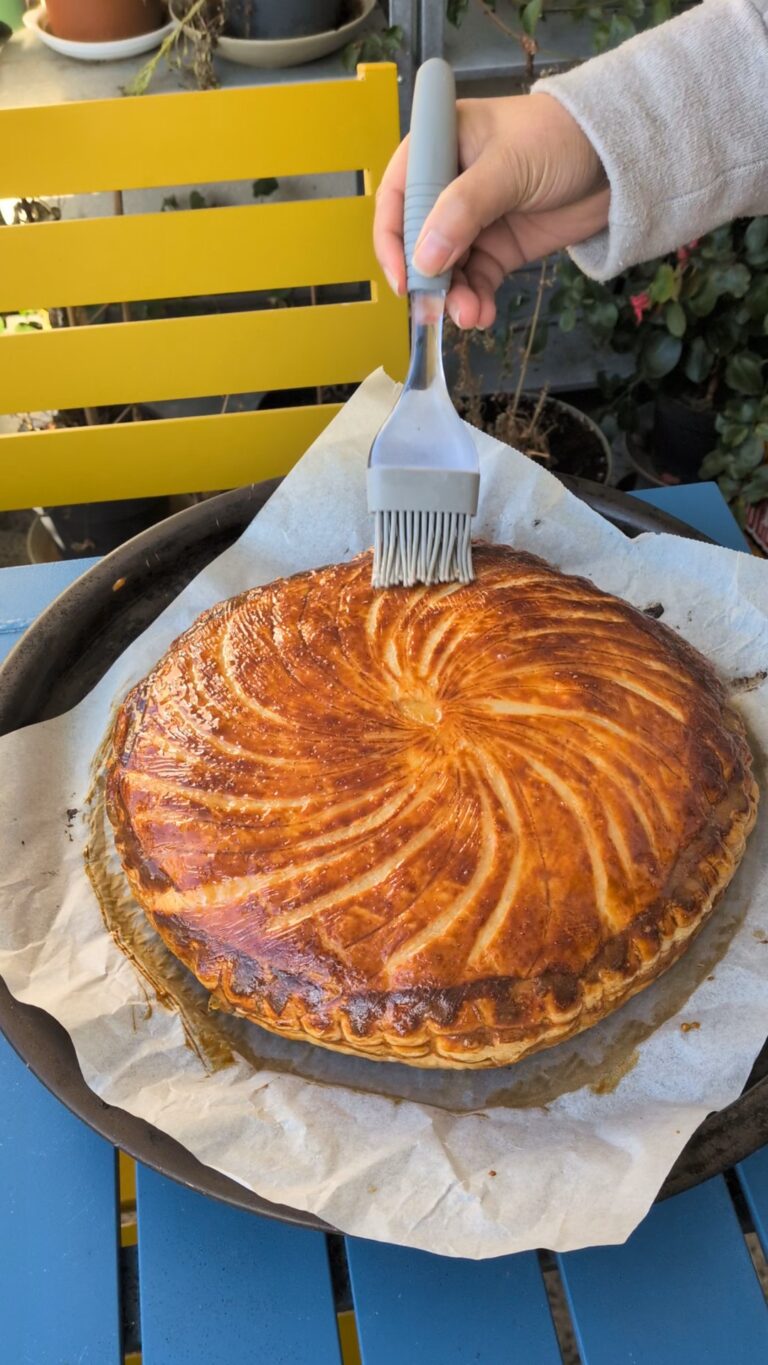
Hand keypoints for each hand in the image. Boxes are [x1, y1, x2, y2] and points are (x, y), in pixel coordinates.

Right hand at [374, 92, 609, 328]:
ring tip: (469, 316)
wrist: (618, 158)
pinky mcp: (498, 248)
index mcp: (437, 149)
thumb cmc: (558, 138)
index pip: (396, 198)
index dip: (392, 241)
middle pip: (417, 242)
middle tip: (436, 311)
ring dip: (452, 297)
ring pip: (446, 269)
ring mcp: (472, 221)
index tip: (404, 279)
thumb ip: (463, 210)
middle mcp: (447, 187)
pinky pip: (475, 281)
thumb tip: (423, 260)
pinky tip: (481, 315)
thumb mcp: (508, 167)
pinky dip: (475, 300)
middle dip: (427, 279)